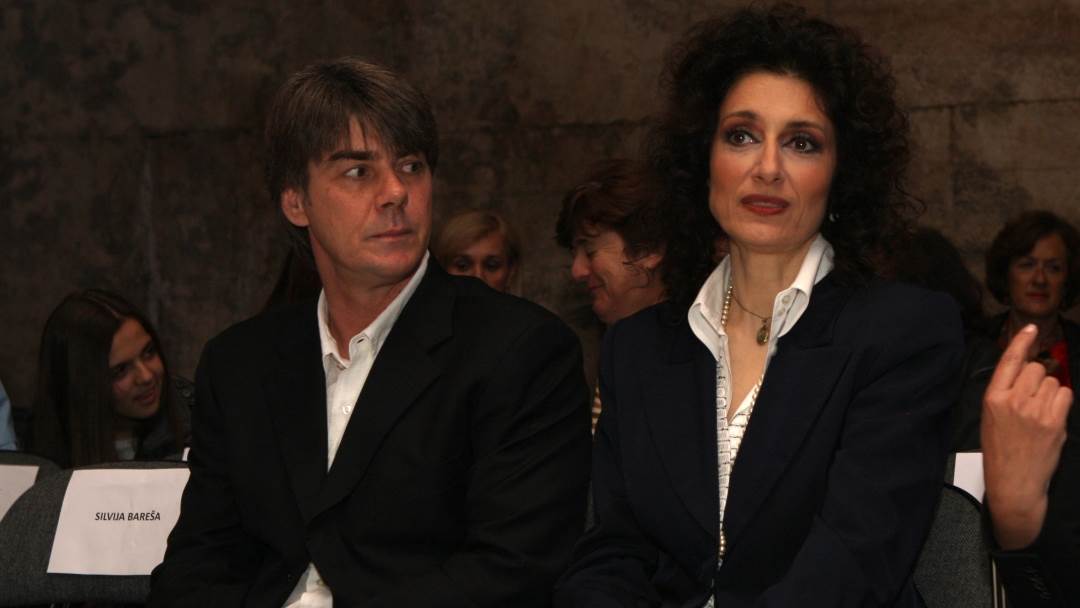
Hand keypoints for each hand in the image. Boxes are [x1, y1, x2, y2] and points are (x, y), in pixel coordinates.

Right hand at [982, 324, 1072, 548]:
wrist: (1013, 482)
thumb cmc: (1000, 449)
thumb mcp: (990, 417)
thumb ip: (1005, 391)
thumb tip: (1026, 369)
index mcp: (992, 398)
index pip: (1009, 361)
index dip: (1022, 341)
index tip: (1032, 328)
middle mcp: (1013, 400)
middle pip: (1036, 369)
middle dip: (1038, 378)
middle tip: (1032, 399)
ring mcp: (1035, 411)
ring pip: (1053, 381)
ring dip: (1050, 392)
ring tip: (1040, 412)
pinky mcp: (1054, 422)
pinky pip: (1065, 395)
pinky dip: (1061, 402)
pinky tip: (1051, 417)